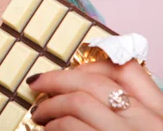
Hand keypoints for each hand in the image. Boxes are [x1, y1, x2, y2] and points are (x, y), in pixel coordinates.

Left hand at [28, 60, 162, 129]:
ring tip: (39, 114)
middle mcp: (148, 122)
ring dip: (50, 106)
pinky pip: (71, 127)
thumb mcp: (144, 129)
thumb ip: (127, 111)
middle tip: (36, 84)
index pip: (129, 69)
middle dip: (57, 80)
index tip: (70, 68)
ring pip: (78, 102)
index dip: (93, 63)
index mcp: (161, 113)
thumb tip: (81, 90)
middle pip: (95, 82)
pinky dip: (54, 126)